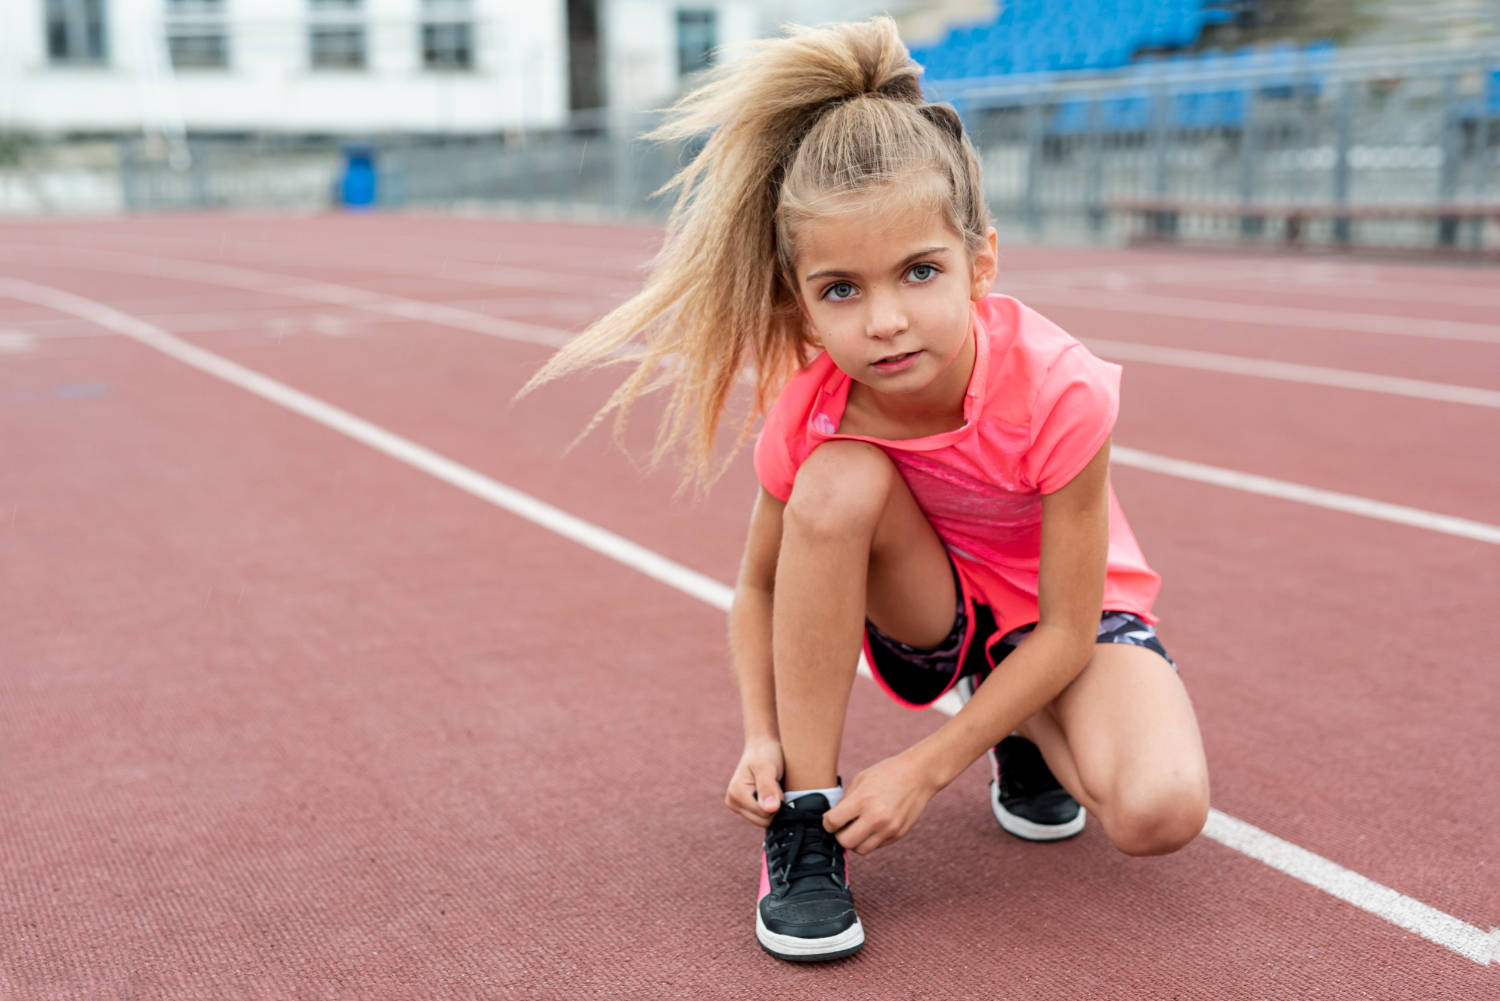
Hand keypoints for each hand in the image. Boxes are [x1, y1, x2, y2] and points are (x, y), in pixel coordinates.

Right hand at [725, 736, 784, 826]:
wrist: (761, 745)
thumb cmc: (765, 753)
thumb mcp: (768, 768)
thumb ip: (768, 789)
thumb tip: (770, 809)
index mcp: (736, 794)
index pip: (765, 815)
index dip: (777, 802)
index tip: (775, 783)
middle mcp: (732, 802)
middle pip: (764, 821)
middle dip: (774, 805)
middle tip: (773, 784)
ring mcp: (737, 806)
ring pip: (764, 820)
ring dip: (773, 805)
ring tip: (770, 787)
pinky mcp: (743, 807)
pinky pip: (762, 816)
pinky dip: (769, 806)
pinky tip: (768, 792)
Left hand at [823, 751, 938, 854]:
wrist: (919, 775)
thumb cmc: (887, 773)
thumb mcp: (860, 780)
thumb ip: (846, 802)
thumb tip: (832, 820)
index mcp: (863, 800)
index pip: (833, 823)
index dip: (827, 823)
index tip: (830, 819)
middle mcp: (876, 818)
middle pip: (845, 842)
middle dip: (839, 835)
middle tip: (842, 826)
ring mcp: (889, 829)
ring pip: (861, 850)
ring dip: (855, 841)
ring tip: (857, 828)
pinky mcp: (898, 835)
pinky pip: (876, 846)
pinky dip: (870, 839)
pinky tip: (872, 825)